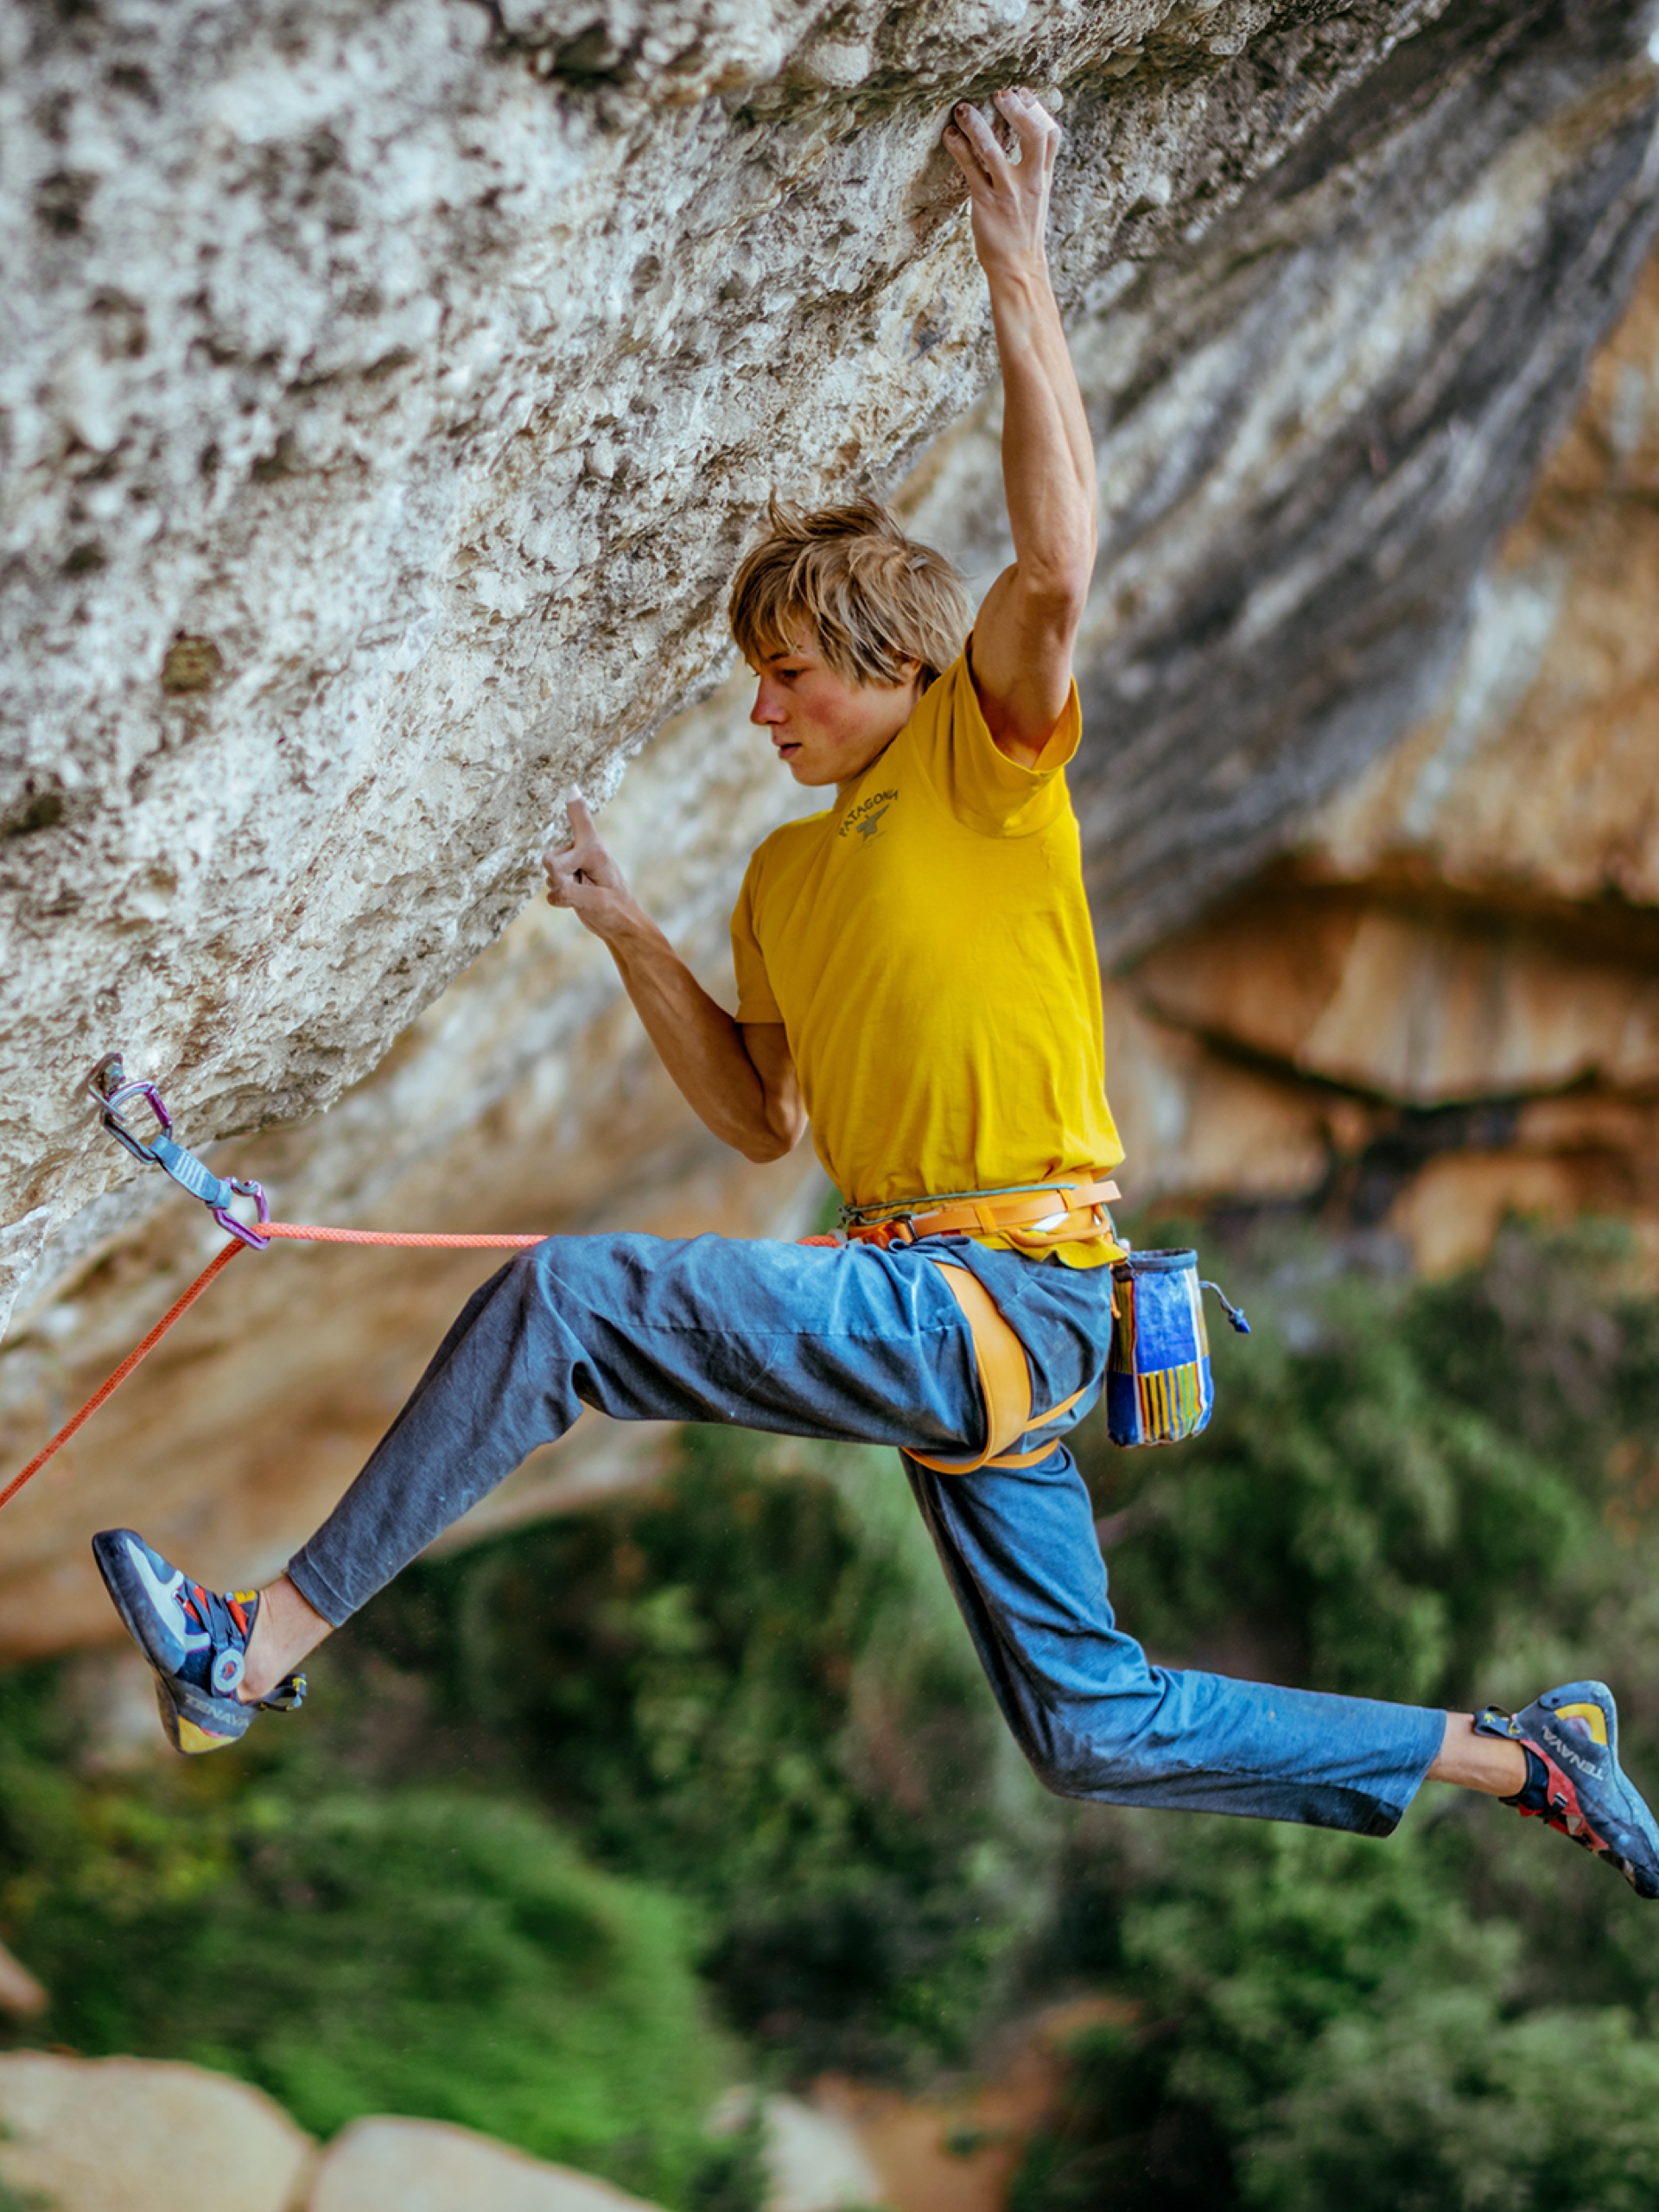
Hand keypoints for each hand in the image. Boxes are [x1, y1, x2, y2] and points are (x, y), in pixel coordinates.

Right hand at [542, 797, 637, 940]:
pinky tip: (577, 899)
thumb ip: (571, 893)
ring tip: (584, 894)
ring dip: (562, 890)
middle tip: (584, 889)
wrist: (619, 924)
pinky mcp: (566, 877)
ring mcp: (573, 863)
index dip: (574, 805)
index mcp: (595, 850)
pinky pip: (550, 889)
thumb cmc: (616, 910)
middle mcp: (583, 851)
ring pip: (549, 875)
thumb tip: (553, 889)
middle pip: (550, 861)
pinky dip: (560, 899)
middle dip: (560, 879)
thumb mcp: (597, 902)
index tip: (571, 788)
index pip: (581, 820)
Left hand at [943, 86, 1059, 274]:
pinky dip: (959, 149)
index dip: (1037, 110)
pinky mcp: (985, 203)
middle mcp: (1028, 181)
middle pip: (1032, 135)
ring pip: (994, 150)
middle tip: (1000, 93)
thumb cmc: (1023, 231)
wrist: (1018, 268)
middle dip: (1016, 110)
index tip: (1021, 92)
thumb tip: (1026, 139)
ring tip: (962, 109)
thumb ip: (1034, 168)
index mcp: (1042, 177)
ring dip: (976, 125)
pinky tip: (950, 136)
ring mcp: (1007, 192)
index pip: (1050, 135)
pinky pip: (971, 169)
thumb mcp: (1038, 197)